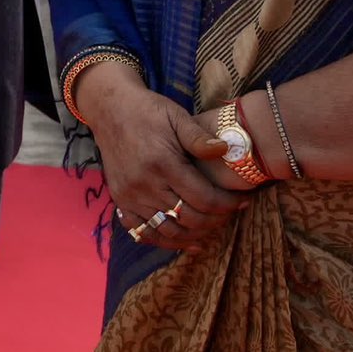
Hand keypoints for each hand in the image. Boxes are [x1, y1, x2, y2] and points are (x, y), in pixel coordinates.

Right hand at [76, 64, 246, 250]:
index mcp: (162, 163)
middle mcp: (144, 185)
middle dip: (217, 220)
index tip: (244, 201)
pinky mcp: (120, 201)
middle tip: (231, 212)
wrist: (109, 109)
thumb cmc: (147, 110)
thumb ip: (200, 137)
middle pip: (190, 218)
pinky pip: (144, 232)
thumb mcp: (176, 115)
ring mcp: (129, 196)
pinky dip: (166, 241)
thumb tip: (227, 150)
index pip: (204, 198)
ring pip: (169, 231)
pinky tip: (187, 242)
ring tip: (213, 226)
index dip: (228, 204)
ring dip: (195, 234)